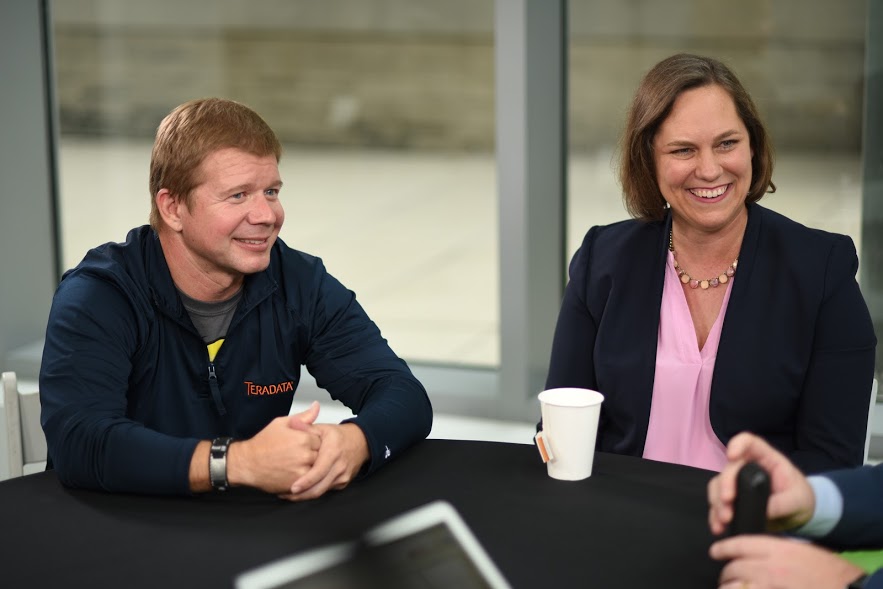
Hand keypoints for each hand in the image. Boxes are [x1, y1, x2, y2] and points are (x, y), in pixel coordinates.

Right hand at [226, 402, 321, 493]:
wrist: (247, 463)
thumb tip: (316, 406)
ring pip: (316, 468)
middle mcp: (304, 455)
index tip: (299, 443)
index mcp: (303, 439)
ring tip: (292, 463)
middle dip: (311, 454)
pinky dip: (303, 477)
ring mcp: (301, 471)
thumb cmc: (262, 443)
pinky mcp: (297, 484)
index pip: (320, 440)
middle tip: (294, 454)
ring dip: (308, 466)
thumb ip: (303, 416)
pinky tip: (291, 471)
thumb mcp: (281, 423)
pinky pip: (309, 480)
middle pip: (320, 454)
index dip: (310, 442)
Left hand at [278, 418, 369, 501]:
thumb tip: (293, 423)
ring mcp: (343, 477)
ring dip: (305, 496)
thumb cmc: (339, 436)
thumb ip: (306, 427)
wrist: (361, 442)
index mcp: (333, 452)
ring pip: (321, 492)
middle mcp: (340, 466)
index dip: (305, 482)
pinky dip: (313, 492)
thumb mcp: (322, 429)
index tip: (292, 488)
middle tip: (284, 495)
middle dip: (301, 495)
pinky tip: (302, 491)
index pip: (319, 471)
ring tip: (288, 495)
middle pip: (319, 487)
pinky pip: (326, 490)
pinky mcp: (343, 483)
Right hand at [708, 433, 814, 535]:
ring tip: (723, 520)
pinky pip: (717, 503)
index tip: (731, 456)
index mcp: (765, 458)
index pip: (749, 442)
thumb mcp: (797, 499)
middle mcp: (746, 467)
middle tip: (728, 502)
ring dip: (717, 502)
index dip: (737, 444)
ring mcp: (737, 482)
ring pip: (718, 486)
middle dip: (725, 485)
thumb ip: (783, 503)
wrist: (797, 513)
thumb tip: (765, 511)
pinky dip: (715, 515)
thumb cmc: (799, 497)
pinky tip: (717, 527)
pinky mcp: (732, 499)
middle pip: (729, 468)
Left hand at [710, 535, 864, 588]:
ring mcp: (771, 584)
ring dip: (730, 587)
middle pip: (735, 567)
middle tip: (725, 577)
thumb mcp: (801, 551)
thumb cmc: (828, 571)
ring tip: (728, 588)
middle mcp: (771, 566)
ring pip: (737, 585)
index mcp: (778, 549)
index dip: (723, 548)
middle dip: (727, 573)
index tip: (715, 551)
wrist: (847, 588)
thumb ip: (776, 551)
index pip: (740, 544)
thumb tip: (754, 553)